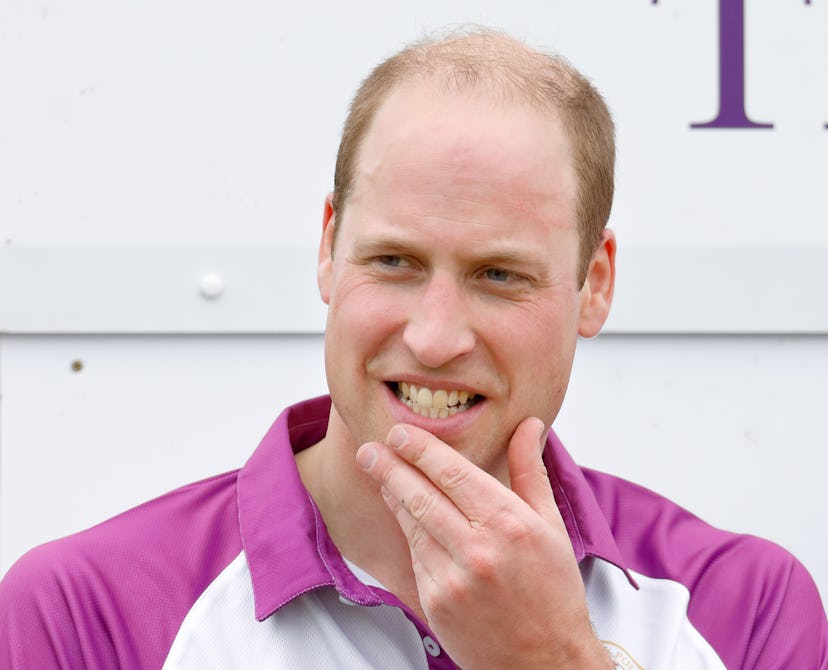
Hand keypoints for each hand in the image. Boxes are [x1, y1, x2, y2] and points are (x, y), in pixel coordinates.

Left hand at [356, 418, 612, 668]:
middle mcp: (478, 549)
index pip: (452, 473)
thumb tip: (529, 425)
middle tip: (369, 449)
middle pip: (421, 496)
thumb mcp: (550, 524)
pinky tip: (401, 512)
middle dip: (389, 467)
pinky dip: (407, 530)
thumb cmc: (553, 590)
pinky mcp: (435, 603)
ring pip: (412, 524)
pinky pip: (415, 556)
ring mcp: (453, 579)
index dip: (420, 449)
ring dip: (392, 495)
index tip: (400, 433)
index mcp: (509, 523)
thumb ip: (530, 471)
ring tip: (379, 473)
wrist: (545, 660)